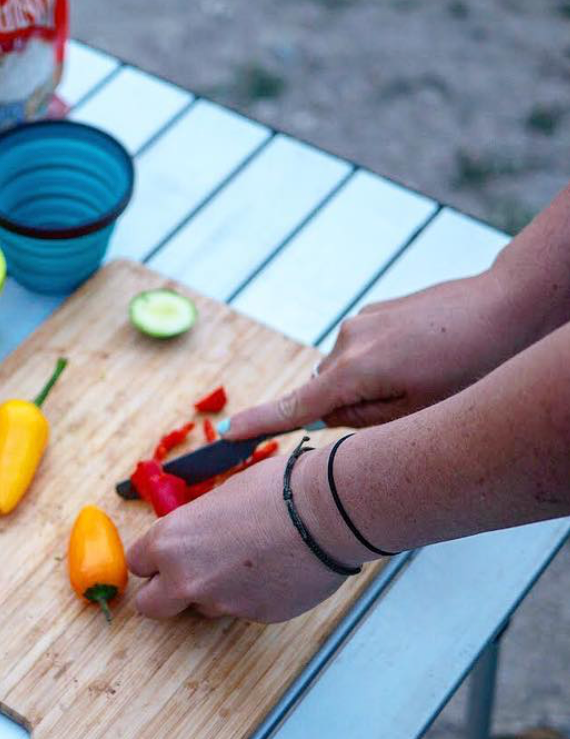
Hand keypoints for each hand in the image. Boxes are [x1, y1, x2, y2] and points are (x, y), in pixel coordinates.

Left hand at [126, 449, 372, 622]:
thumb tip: (189, 538)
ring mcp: (219, 602)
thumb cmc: (276, 490)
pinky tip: (271, 570)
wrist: (328, 511)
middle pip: (150, 605)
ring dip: (212, 592)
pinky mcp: (253, 617)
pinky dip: (248, 595)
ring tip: (245, 562)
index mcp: (170, 540)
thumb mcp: (218, 498)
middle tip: (185, 577)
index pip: (137, 565)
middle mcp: (185, 577)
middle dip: (163, 593)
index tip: (163, 559)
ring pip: (199, 608)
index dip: (152, 561)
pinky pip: (239, 610)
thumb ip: (192, 527)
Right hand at [226, 271, 519, 438]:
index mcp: (354, 372)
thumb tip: (331, 414)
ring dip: (372, 383)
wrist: (510, 303)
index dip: (259, 424)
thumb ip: (366, 419)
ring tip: (426, 374)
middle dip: (353, 406)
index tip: (228, 435)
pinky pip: (363, 350)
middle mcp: (347, 342)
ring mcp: (361, 322)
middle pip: (327, 392)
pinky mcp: (376, 311)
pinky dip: (383, 361)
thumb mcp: (420, 410)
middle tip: (410, 402)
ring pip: (347, 372)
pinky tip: (426, 354)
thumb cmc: (473, 366)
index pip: (295, 407)